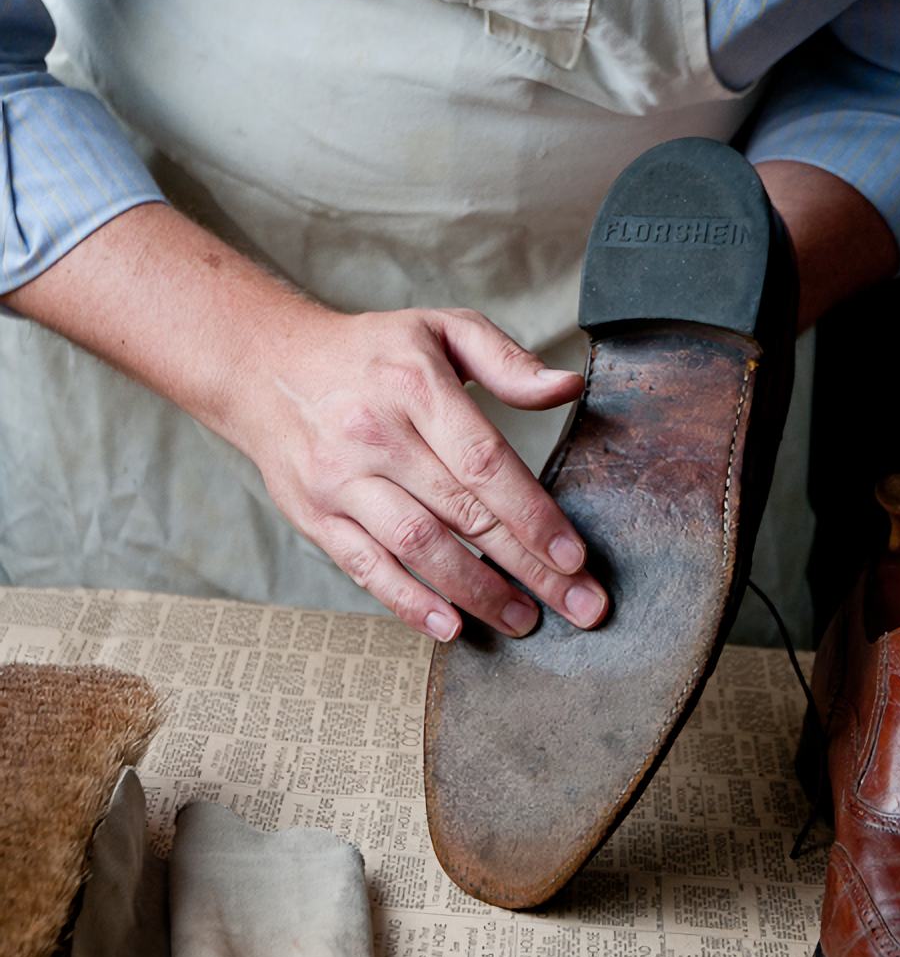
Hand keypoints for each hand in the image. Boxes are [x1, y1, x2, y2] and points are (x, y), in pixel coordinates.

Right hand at [239, 305, 609, 641]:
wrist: (265, 367)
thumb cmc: (370, 353)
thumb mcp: (441, 329)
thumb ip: (507, 361)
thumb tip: (567, 388)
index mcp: (415, 386)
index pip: (483, 461)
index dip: (532, 513)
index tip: (573, 555)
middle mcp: (375, 435)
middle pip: (462, 513)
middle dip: (527, 567)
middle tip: (578, 606)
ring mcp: (341, 481)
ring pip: (417, 547)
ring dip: (476, 592)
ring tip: (523, 619)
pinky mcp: (315, 515)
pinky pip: (366, 568)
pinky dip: (409, 603)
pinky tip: (451, 627)